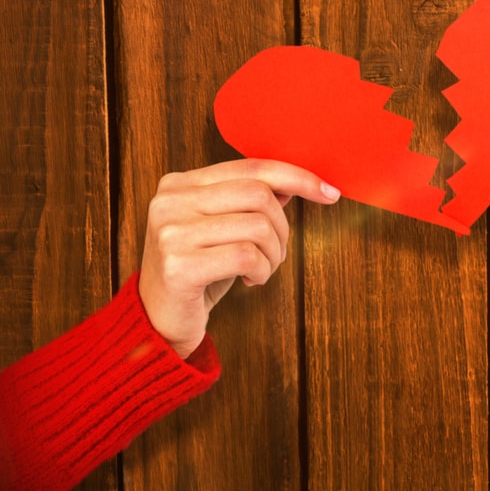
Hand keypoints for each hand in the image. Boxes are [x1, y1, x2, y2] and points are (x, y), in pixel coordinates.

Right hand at [138, 159, 340, 358]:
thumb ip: (249, 203)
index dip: (297, 177)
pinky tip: (251, 281)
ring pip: (257, 226)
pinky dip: (263, 271)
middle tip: (276, 254)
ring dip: (274, 254)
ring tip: (261, 270)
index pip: (251, 167)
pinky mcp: (177, 266)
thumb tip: (292, 184)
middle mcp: (170, 201)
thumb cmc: (198, 273)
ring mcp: (170, 232)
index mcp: (180, 183)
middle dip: (283, 228)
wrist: (158, 323)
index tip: (330, 193)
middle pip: (259, 195)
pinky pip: (246, 257)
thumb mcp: (223, 230)